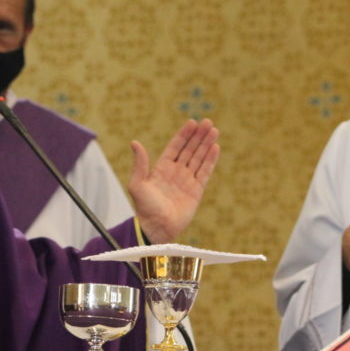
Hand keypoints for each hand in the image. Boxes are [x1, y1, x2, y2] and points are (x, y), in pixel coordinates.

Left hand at [128, 118, 219, 243]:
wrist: (157, 229)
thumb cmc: (145, 208)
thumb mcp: (138, 184)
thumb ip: (140, 163)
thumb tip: (134, 142)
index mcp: (162, 168)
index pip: (175, 147)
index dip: (184, 135)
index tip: (192, 122)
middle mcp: (176, 172)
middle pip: (190, 149)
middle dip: (199, 136)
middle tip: (208, 122)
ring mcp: (187, 181)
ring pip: (199, 158)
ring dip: (206, 144)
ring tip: (214, 130)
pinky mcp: (196, 191)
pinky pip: (205, 172)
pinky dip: (210, 160)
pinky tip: (215, 148)